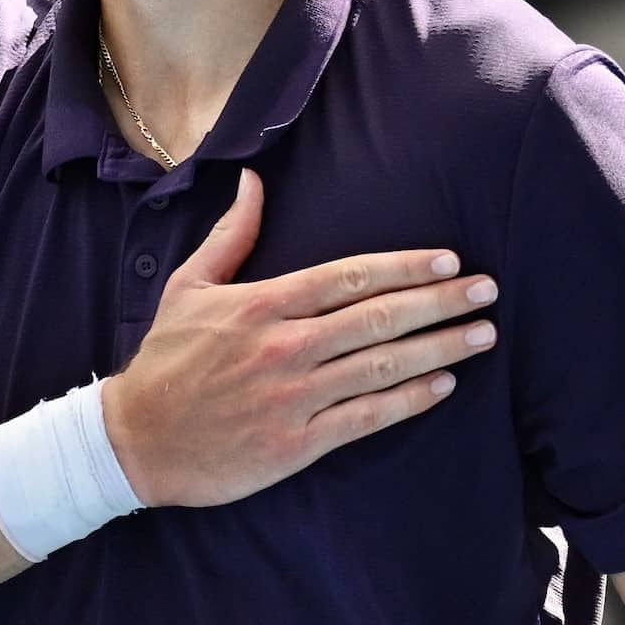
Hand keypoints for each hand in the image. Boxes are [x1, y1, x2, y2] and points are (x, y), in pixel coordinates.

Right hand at [100, 167, 498, 508]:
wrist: (136, 441)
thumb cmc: (166, 360)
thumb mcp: (188, 286)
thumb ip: (230, 234)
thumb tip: (253, 181)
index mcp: (263, 304)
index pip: (349, 277)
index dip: (403, 267)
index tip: (447, 260)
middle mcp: (285, 346)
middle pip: (378, 317)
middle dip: (440, 301)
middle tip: (487, 290)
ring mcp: (294, 396)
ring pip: (382, 366)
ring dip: (440, 349)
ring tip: (482, 335)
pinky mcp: (297, 443)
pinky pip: (366, 418)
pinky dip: (409, 401)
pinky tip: (443, 386)